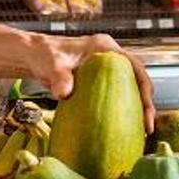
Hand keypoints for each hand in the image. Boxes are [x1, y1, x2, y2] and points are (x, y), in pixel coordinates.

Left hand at [38, 32, 154, 133]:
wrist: (32, 57)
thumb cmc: (42, 55)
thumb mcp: (52, 65)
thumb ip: (59, 77)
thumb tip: (64, 93)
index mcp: (105, 47)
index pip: (135, 67)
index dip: (145, 89)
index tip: (147, 110)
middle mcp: (109, 57)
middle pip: (137, 80)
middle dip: (145, 103)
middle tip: (147, 127)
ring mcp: (104, 70)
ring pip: (128, 89)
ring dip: (135, 108)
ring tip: (140, 131)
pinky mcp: (97, 82)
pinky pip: (114, 96)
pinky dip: (119, 110)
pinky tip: (119, 127)